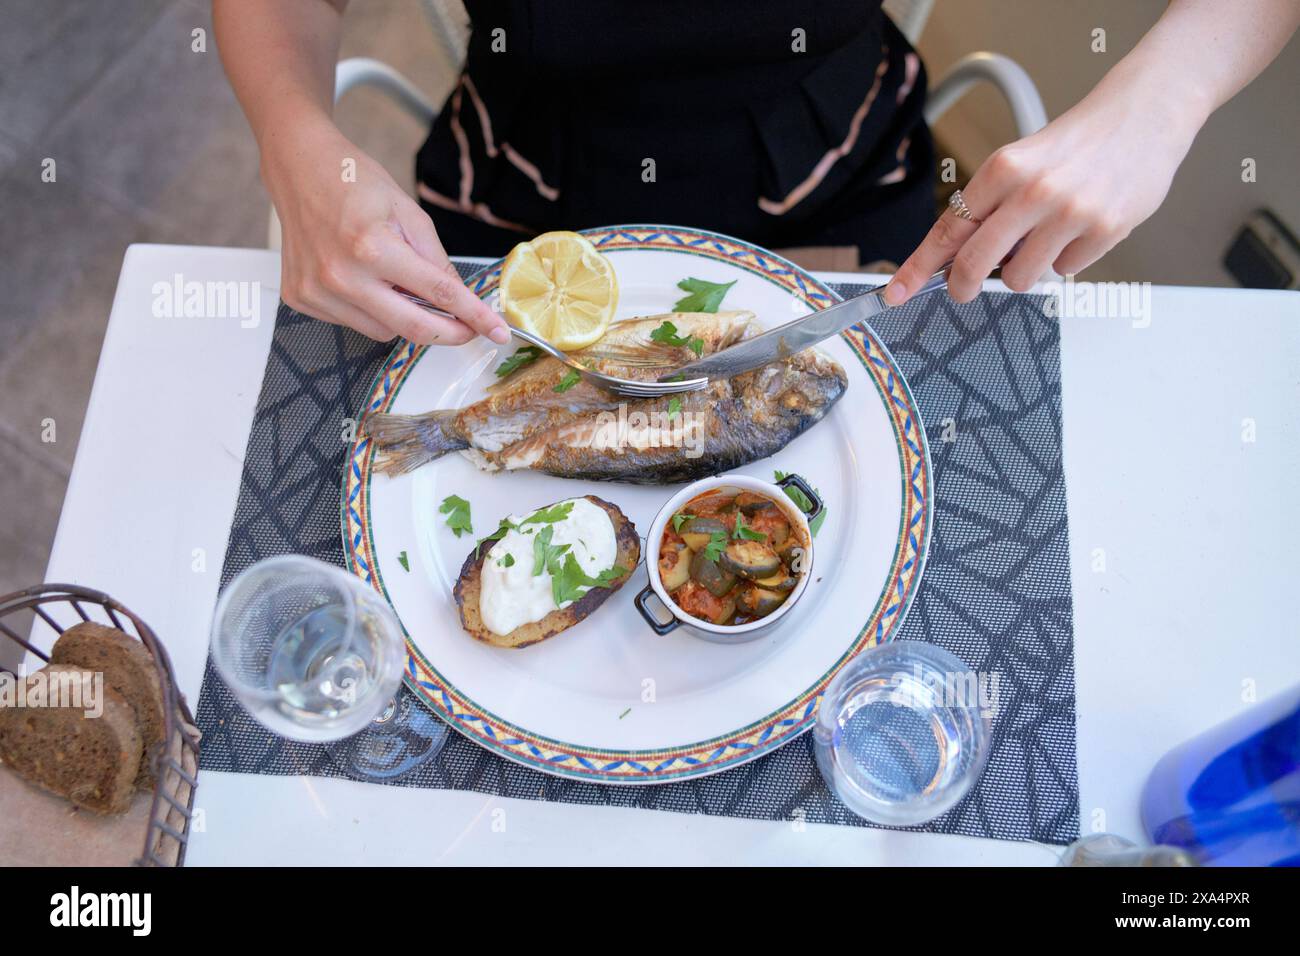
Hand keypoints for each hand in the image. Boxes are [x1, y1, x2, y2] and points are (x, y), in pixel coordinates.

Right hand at [263, 117, 509, 344]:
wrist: (299, 167)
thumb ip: (436, 259)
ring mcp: (318, 291)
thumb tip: (460, 299)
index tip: (497, 332)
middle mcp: (341, 275)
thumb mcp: (409, 212)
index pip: (438, 294)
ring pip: (383, 331)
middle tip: (468, 329)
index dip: (474, 316)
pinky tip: (363, 279)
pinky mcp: (302, 299)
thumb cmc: (355, 182)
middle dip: (450, 333)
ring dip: (403, 317)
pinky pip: (354, 323)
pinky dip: (370, 310)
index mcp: (372, 247)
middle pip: (413, 328)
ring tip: (395, 281)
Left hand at [884, 82, 1201, 304]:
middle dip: (963, 286)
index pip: (948, 229)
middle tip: (964, 289)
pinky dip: (1069, 258)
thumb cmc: (1077, 143)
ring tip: (1046, 238)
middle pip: (974, 265)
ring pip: (1020, 278)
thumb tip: (955, 259)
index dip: (917, 268)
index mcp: (1003, 169)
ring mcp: (1069, 213)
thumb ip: (990, 208)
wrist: (1144, 115)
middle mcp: (1032, 190)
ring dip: (1025, 270)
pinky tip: (1083, 228)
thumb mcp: (1021, 163)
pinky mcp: (1104, 230)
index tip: (896, 292)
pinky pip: (1065, 271)